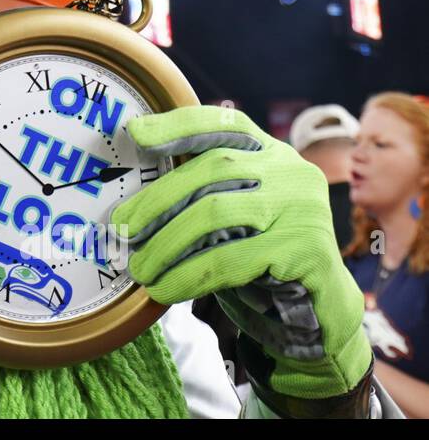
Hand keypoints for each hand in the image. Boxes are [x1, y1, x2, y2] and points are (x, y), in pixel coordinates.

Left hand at [113, 106, 371, 402]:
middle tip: (122, 232)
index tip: (135, 135)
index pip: (225, 123)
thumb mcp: (231, 220)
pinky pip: (230, 260)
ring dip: (165, 244)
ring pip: (214, 213)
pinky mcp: (307, 251)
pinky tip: (164, 290)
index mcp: (272, 154)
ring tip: (139, 269)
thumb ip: (200, 197)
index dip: (179, 125)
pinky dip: (187, 275)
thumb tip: (128, 207)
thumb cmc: (261, 261)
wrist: (318, 315)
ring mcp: (304, 208)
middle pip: (211, 168)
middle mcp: (292, 172)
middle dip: (156, 201)